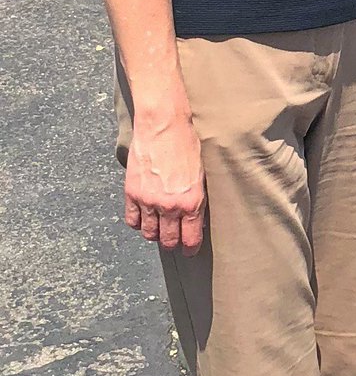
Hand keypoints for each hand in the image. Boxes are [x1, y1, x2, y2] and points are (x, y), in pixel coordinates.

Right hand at [125, 102, 205, 254]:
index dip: (190, 247)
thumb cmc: (188, 143)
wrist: (164, 125)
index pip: (191, 237)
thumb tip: (196, 214)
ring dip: (155, 234)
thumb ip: (198, 196)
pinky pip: (132, 220)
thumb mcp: (202, 172)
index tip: (190, 250)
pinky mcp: (132, 193)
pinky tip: (143, 218)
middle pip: (168, 240)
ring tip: (160, 230)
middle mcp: (170, 206)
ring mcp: (149, 201)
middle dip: (173, 244)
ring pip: (149, 233)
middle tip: (175, 243)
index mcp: (192, 201)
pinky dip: (137, 223)